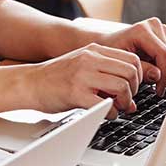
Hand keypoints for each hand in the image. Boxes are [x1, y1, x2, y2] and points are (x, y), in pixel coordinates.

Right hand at [28, 43, 145, 117]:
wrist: (28, 83)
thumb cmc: (55, 77)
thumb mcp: (82, 64)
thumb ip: (105, 72)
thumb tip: (131, 94)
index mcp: (93, 50)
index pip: (131, 59)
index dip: (137, 76)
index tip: (131, 87)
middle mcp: (90, 59)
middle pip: (131, 72)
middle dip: (134, 90)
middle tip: (125, 100)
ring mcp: (82, 76)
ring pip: (122, 87)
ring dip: (124, 102)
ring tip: (116, 107)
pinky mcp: (76, 93)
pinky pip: (106, 105)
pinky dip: (111, 113)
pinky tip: (104, 114)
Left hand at [86, 17, 165, 94]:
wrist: (108, 44)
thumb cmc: (111, 53)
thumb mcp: (122, 64)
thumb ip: (141, 70)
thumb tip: (157, 75)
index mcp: (142, 30)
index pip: (164, 54)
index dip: (165, 75)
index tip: (159, 90)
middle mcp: (154, 25)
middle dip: (165, 75)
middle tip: (156, 87)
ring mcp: (161, 28)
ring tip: (152, 76)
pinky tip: (155, 68)